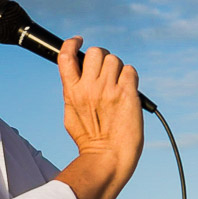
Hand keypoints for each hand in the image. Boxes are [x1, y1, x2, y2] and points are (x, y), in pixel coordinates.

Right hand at [58, 37, 142, 186]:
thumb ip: (72, 93)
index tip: (79, 40)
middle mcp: (89, 87)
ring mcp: (108, 90)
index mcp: (71, 91)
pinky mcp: (127, 94)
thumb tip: (76, 79)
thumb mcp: (70, 114)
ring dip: (118, 70)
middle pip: (96, 52)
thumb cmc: (90, 141)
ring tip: (118, 88)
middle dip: (103, 59)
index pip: (66, 56)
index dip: (72, 43)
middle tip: (107, 74)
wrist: (108, 158)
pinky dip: (131, 79)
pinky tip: (128, 92)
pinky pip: (131, 71)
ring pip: (115, 60)